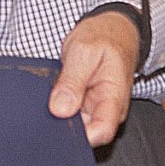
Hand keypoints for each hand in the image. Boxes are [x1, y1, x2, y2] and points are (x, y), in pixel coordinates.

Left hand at [50, 9, 140, 147]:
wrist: (112, 29)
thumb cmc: (105, 37)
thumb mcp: (85, 50)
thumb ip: (72, 80)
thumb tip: (60, 109)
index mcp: (114, 98)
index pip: (101, 132)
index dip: (79, 135)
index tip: (58, 120)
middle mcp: (106, 109)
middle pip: (84, 133)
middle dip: (63, 124)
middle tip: (50, 102)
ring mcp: (94, 108)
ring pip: (73, 124)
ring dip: (58, 114)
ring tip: (53, 91)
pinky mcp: (83, 105)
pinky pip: (68, 113)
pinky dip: (57, 106)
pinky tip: (53, 93)